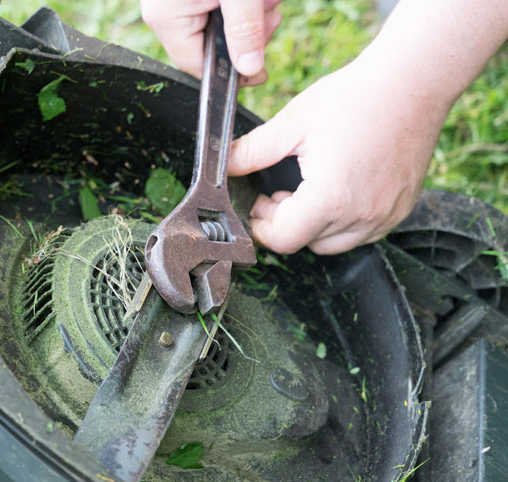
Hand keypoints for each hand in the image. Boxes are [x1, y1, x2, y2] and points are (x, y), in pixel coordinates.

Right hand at [141, 0, 281, 79]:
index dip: (232, 71)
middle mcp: (163, 13)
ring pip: (214, 27)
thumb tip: (249, 69)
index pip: (198, 66)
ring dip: (245, 17)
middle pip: (208, 47)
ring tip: (265, 0)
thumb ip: (245, 30)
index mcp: (168, 19)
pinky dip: (236, 4)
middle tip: (270, 17)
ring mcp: (170, 1)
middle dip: (245, 36)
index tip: (260, 71)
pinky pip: (212, 9)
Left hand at [228, 58, 449, 254]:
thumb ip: (252, 152)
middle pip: (306, 242)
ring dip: (312, 225)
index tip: (256, 207)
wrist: (412, 81)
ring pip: (333, 243)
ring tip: (306, 190)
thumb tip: (225, 166)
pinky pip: (362, 233)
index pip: (282, 240)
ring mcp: (384, 216)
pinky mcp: (399, 210)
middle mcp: (360, 216)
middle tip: (276, 193)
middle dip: (284, 223)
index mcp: (329, 200)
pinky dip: (342, 222)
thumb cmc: (356, 97)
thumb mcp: (292, 124)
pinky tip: (336, 190)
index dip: (261, 227)